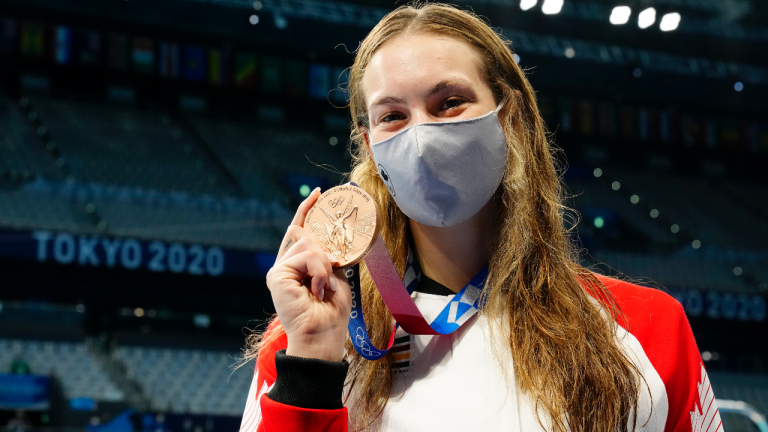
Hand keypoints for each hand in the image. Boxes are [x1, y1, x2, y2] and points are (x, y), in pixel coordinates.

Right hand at [266, 188, 351, 361]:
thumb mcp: (334, 275)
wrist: (323, 335)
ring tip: (323, 288)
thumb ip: (324, 255)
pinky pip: (306, 256)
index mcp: (297, 266)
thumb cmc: (331, 312)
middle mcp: (284, 266)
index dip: (307, 211)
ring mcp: (279, 271)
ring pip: (308, 245)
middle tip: (329, 277)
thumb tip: (312, 233)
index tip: (319, 193)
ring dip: (324, 265)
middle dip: (325, 251)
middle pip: (305, 235)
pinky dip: (319, 271)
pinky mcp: (277, 276)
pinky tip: (317, 290)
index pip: (299, 230)